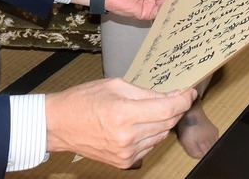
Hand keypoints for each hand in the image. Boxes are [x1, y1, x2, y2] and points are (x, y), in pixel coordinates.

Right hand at [46, 79, 195, 168]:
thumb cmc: (83, 100)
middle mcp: (128, 136)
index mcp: (124, 113)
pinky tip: (138, 126)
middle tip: (174, 97)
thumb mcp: (115, 86)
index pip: (167, 109)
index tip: (189, 92)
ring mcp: (126, 153)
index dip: (183, 100)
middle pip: (167, 123)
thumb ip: (145, 93)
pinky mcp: (124, 162)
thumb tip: (171, 96)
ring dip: (161, 122)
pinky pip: (149, 147)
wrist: (60, 125)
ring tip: (148, 111)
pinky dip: (150, 135)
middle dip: (174, 109)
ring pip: (160, 136)